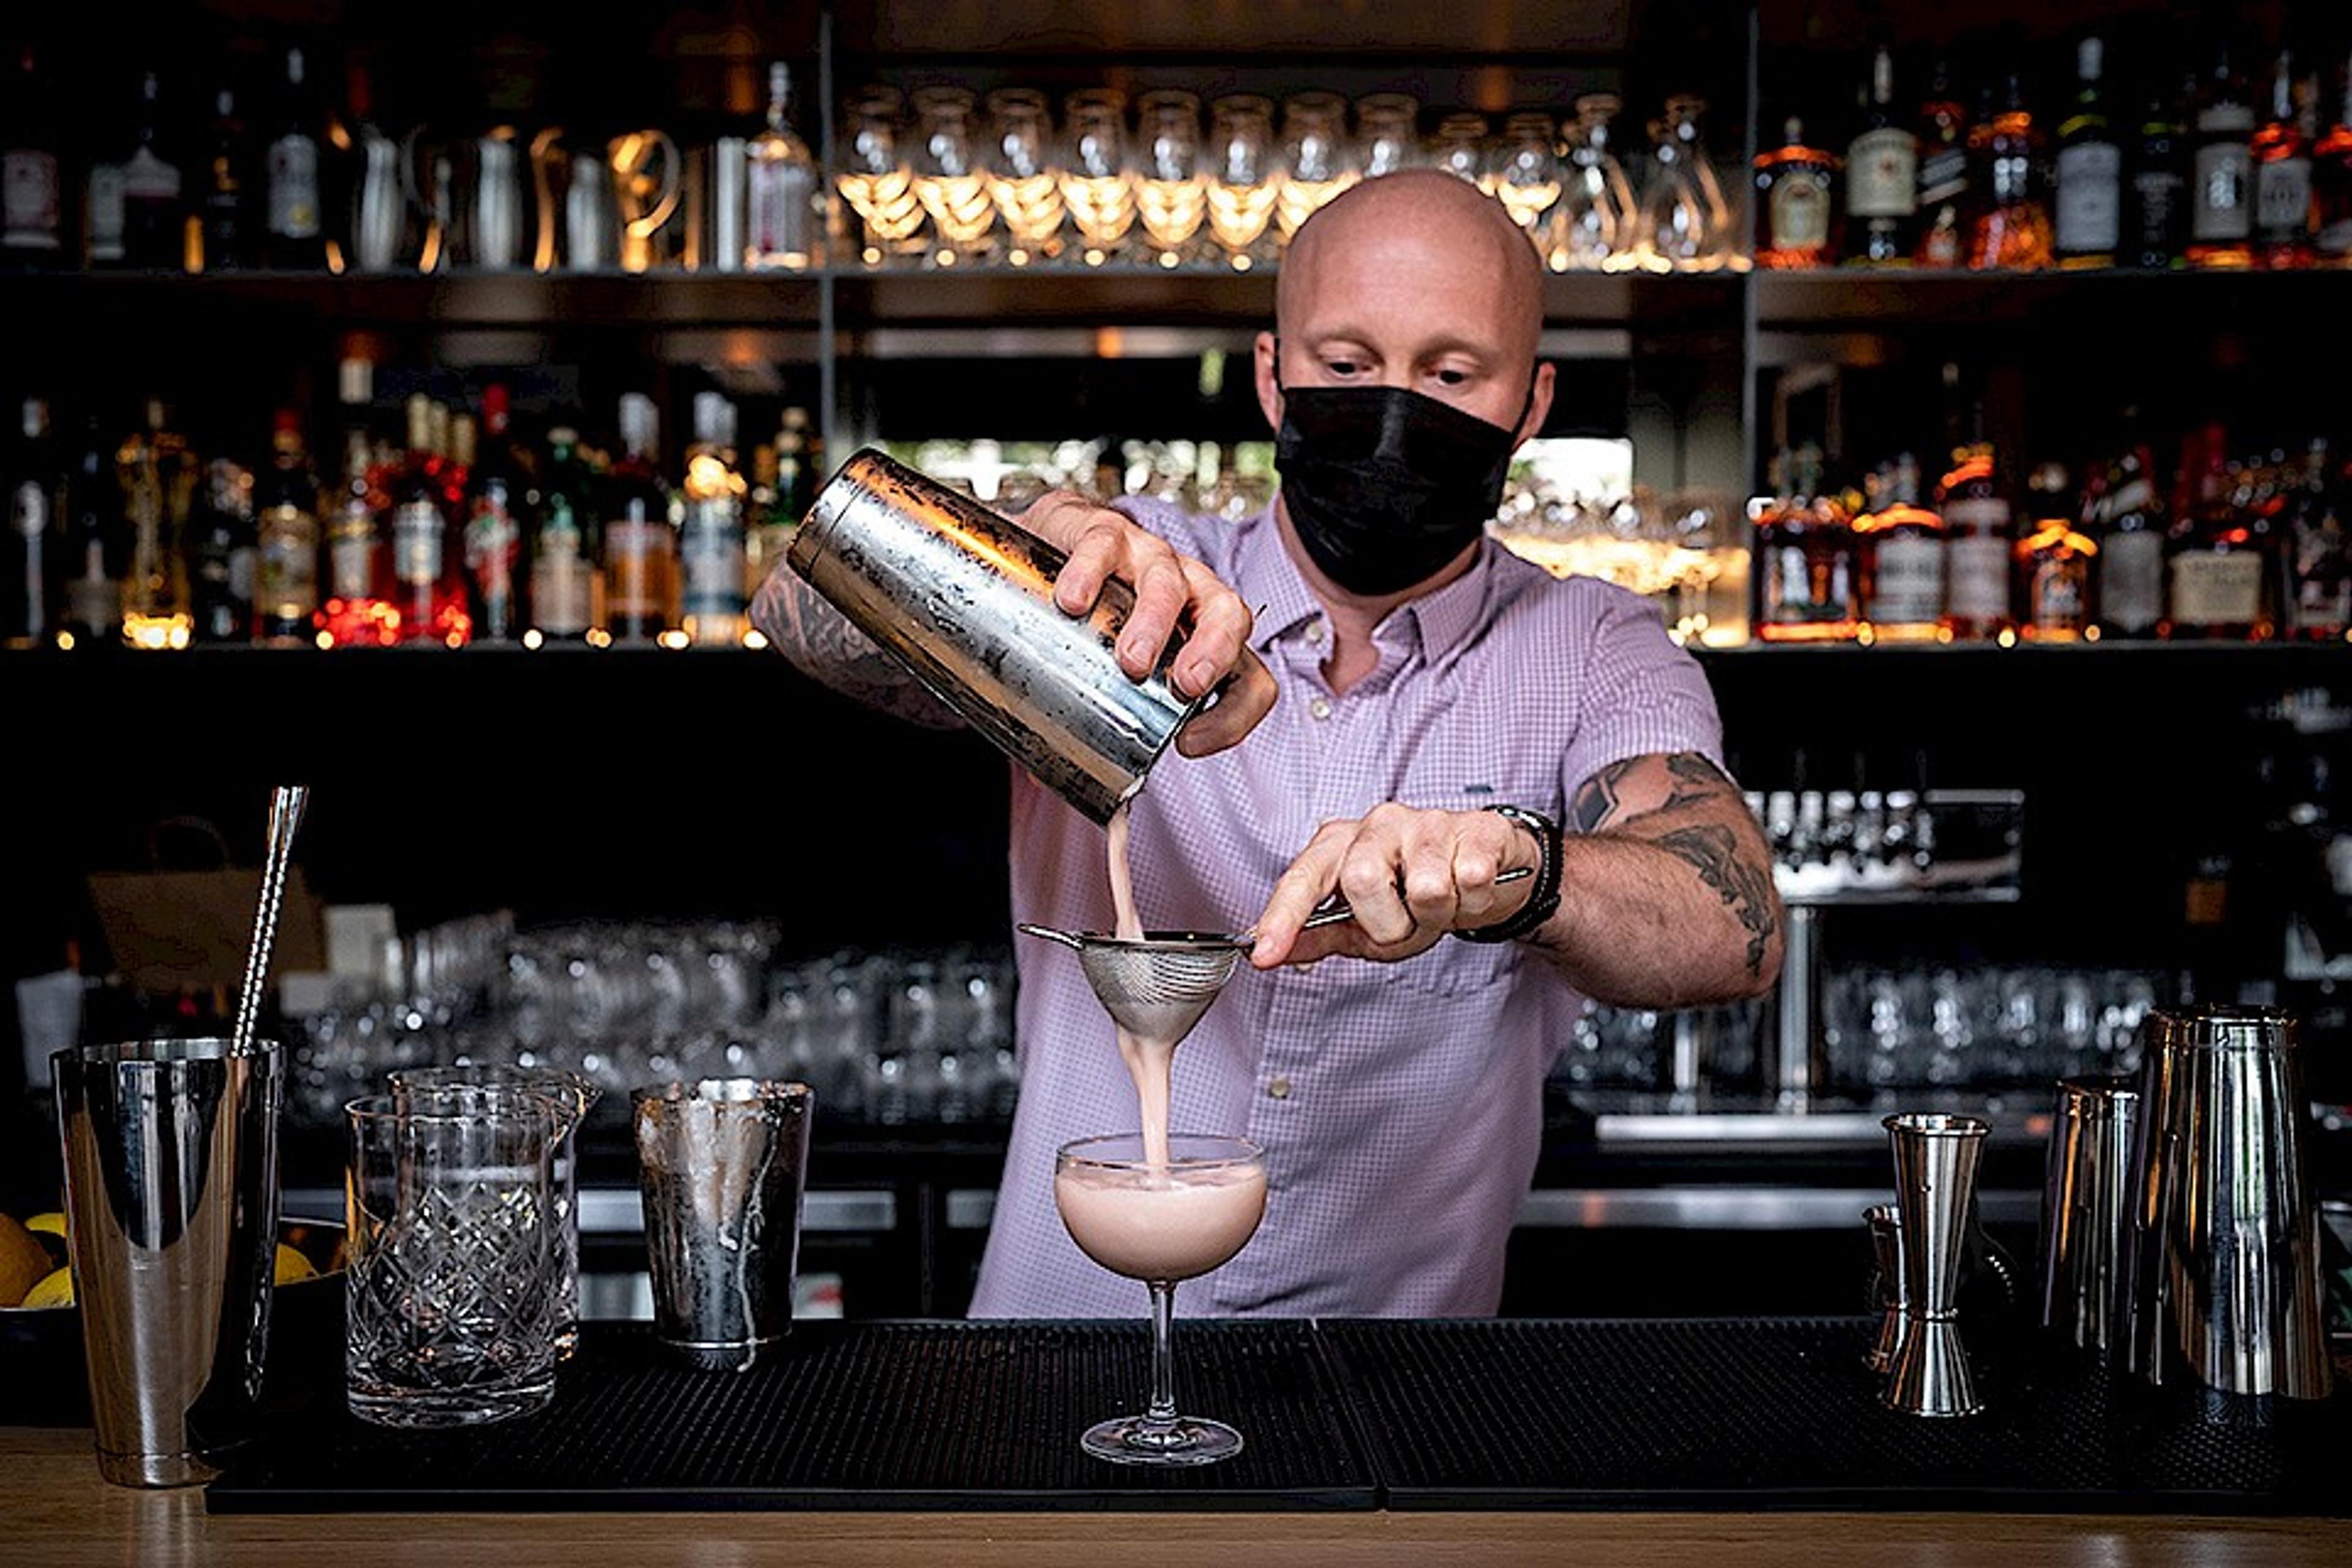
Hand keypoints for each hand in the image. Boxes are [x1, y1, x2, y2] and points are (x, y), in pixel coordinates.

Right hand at [1021, 491, 1276, 757]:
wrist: (1046, 544)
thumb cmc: (1089, 617)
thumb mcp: (1104, 668)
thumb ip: (1089, 718)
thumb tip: (1043, 777)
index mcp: (1203, 637)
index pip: (1251, 678)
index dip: (1236, 716)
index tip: (1189, 746)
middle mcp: (1189, 594)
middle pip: (1228, 615)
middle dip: (1214, 653)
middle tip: (1183, 686)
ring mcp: (1148, 558)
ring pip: (1170, 581)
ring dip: (1156, 622)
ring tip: (1131, 660)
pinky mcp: (1102, 532)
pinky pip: (1106, 546)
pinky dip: (1092, 572)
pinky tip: (1073, 601)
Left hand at [1251, 805, 1543, 968]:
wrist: (1487, 869)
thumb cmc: (1415, 893)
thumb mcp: (1361, 923)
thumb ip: (1317, 935)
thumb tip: (1267, 953)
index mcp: (1341, 844)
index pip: (1304, 877)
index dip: (1283, 917)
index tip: (1264, 954)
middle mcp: (1379, 824)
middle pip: (1362, 881)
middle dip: (1388, 924)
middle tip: (1407, 923)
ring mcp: (1429, 821)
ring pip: (1426, 889)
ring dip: (1438, 916)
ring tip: (1442, 905)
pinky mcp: (1477, 828)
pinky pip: (1471, 879)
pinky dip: (1475, 902)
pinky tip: (1471, 890)